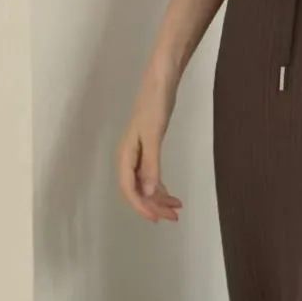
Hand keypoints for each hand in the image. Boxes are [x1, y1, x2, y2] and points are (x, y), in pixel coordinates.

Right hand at [117, 67, 181, 222]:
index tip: (158, 218)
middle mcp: (128, 158)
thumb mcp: (153, 136)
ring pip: (144, 185)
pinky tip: (171, 194)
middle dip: (153, 206)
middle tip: (173, 217)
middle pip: (137, 190)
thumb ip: (151, 165)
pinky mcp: (148, 149)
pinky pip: (150, 175)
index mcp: (125, 155)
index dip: (142, 206)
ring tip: (176, 209)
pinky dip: (160, 186)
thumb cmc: (155, 105)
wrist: (160, 81)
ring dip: (158, 198)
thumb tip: (147, 192)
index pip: (129, 189)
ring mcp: (138, 154)